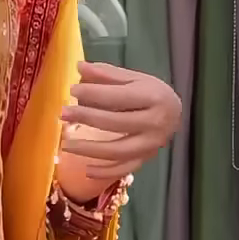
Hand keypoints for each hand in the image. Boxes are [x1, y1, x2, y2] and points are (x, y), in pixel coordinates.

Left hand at [58, 61, 181, 190]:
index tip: (72, 90)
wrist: (175, 114)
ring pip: (117, 151)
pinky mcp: (147, 159)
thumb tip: (79, 66)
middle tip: (63, 113)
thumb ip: (107, 74)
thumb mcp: (134, 78)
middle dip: (86, 118)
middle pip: (115, 123)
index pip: (119, 96)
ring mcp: (151, 144)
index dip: (94, 93)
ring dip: (89, 149)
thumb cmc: (151, 93)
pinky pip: (124, 169)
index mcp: (154, 97)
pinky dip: (105, 173)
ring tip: (66, 144)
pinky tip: (86, 170)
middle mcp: (155, 122)